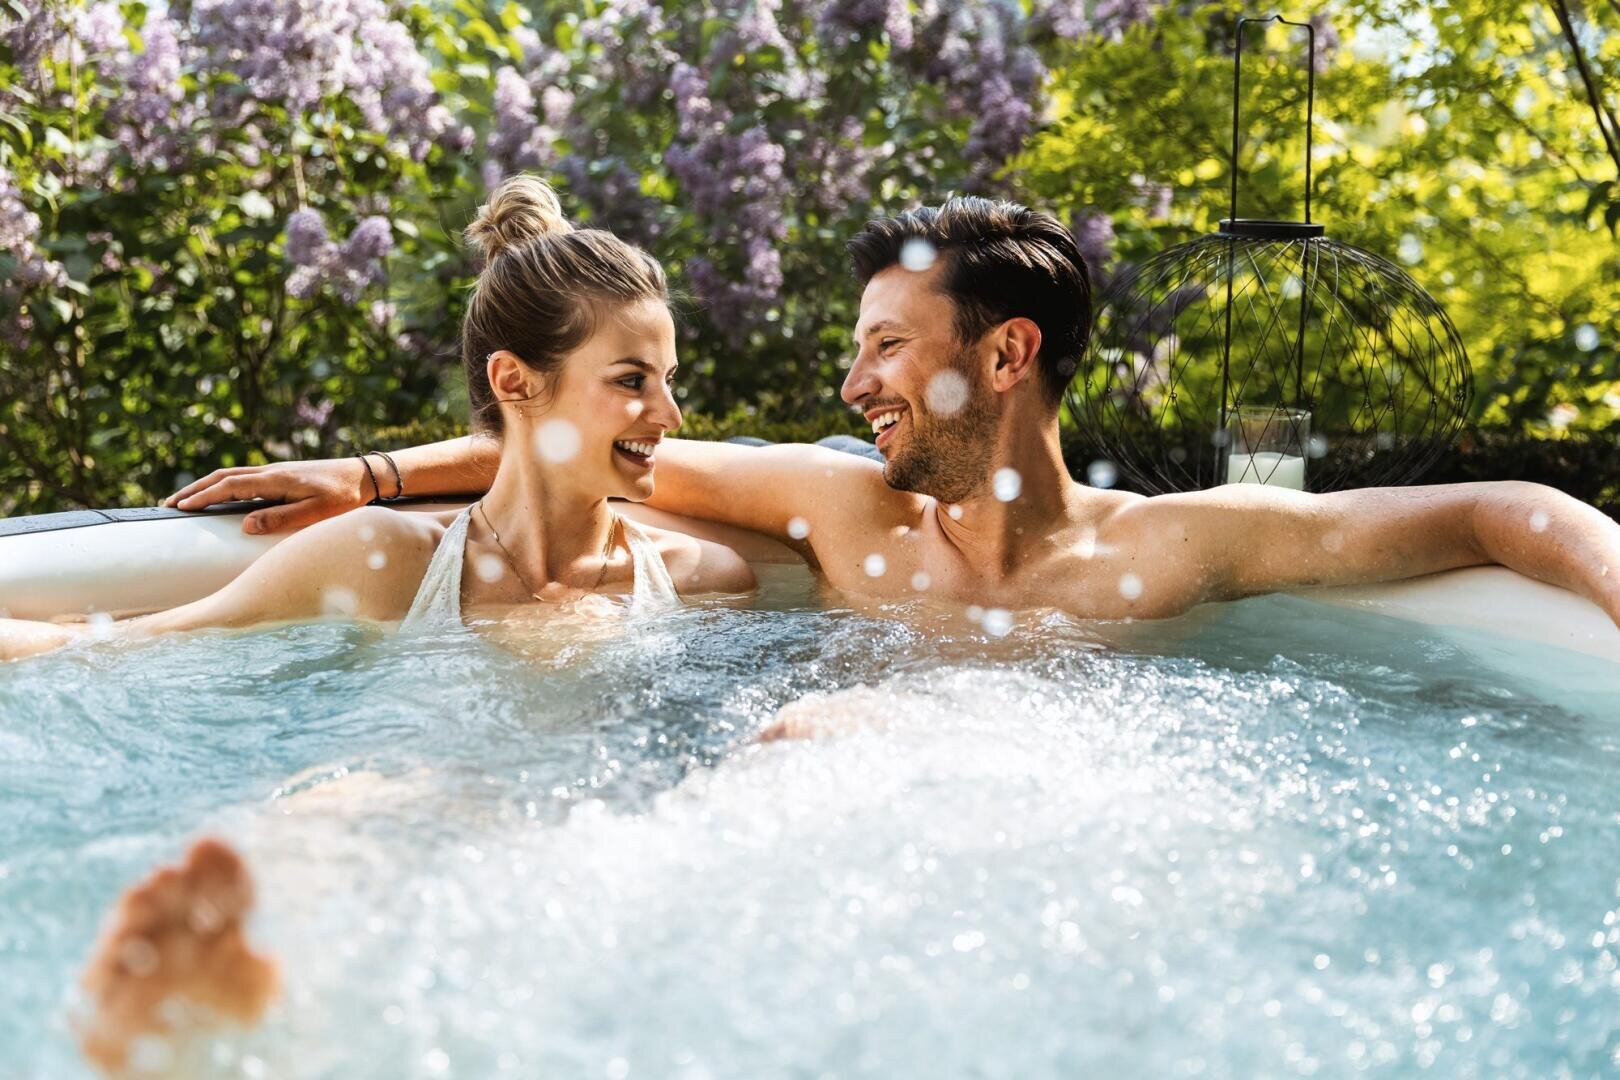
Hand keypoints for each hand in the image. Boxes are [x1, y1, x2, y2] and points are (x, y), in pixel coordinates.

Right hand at [165, 458, 369, 533]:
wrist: (364, 475)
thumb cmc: (344, 497)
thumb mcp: (316, 512)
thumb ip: (281, 517)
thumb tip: (244, 524)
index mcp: (275, 480)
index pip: (229, 487)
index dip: (203, 497)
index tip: (180, 508)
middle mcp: (270, 472)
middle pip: (222, 478)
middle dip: (193, 490)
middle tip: (167, 504)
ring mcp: (274, 472)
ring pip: (230, 476)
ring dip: (205, 486)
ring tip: (184, 500)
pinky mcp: (281, 475)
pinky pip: (243, 478)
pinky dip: (222, 485)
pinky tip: (218, 495)